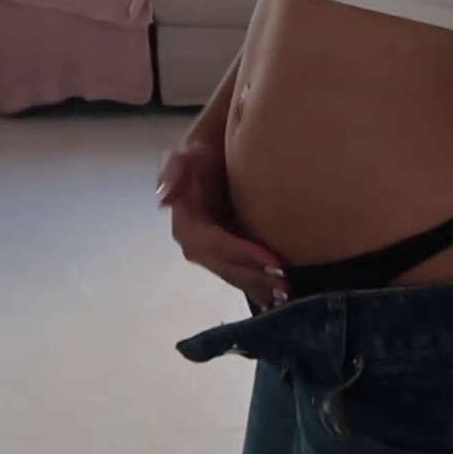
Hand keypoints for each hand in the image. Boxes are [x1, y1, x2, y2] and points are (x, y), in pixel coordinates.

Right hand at [159, 140, 288, 307]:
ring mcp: (212, 254)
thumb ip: (174, 170)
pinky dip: (260, 286)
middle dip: (255, 276)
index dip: (242, 254)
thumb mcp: (185, 156)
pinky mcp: (227, 256)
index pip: (215, 245)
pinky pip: (242, 275)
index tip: (273, 259)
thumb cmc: (201, 157)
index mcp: (186, 226)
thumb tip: (164, 197)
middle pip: (227, 267)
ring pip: (236, 276)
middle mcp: (197, 246)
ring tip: (288, 292)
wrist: (212, 158)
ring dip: (260, 286)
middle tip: (287, 282)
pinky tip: (282, 297)